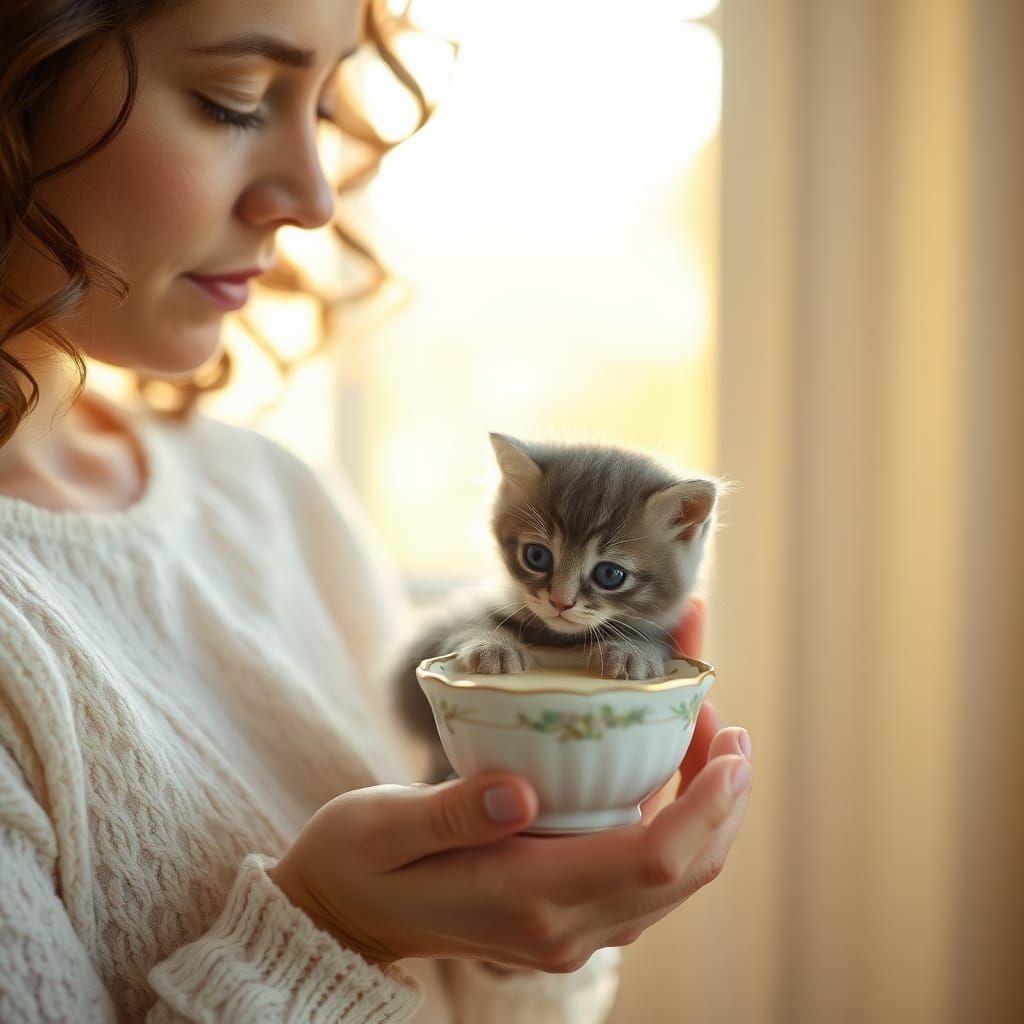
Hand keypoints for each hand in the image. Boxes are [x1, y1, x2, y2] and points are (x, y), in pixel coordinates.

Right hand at [269, 594, 751, 971]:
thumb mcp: (385, 827)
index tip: (731, 745)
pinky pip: (643, 880)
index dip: (705, 804)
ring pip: (671, 882)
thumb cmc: (356, 863)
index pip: (651, 859)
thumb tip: (521, 790)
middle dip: (722, 800)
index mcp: (527, 900)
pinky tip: (667, 778)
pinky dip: (673, 828)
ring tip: (711, 740)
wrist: (338, 917)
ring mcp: (567, 931)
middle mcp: (563, 929)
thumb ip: (452, 811)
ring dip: (705, 814)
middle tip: (728, 724)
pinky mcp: (562, 917)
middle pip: (681, 873)